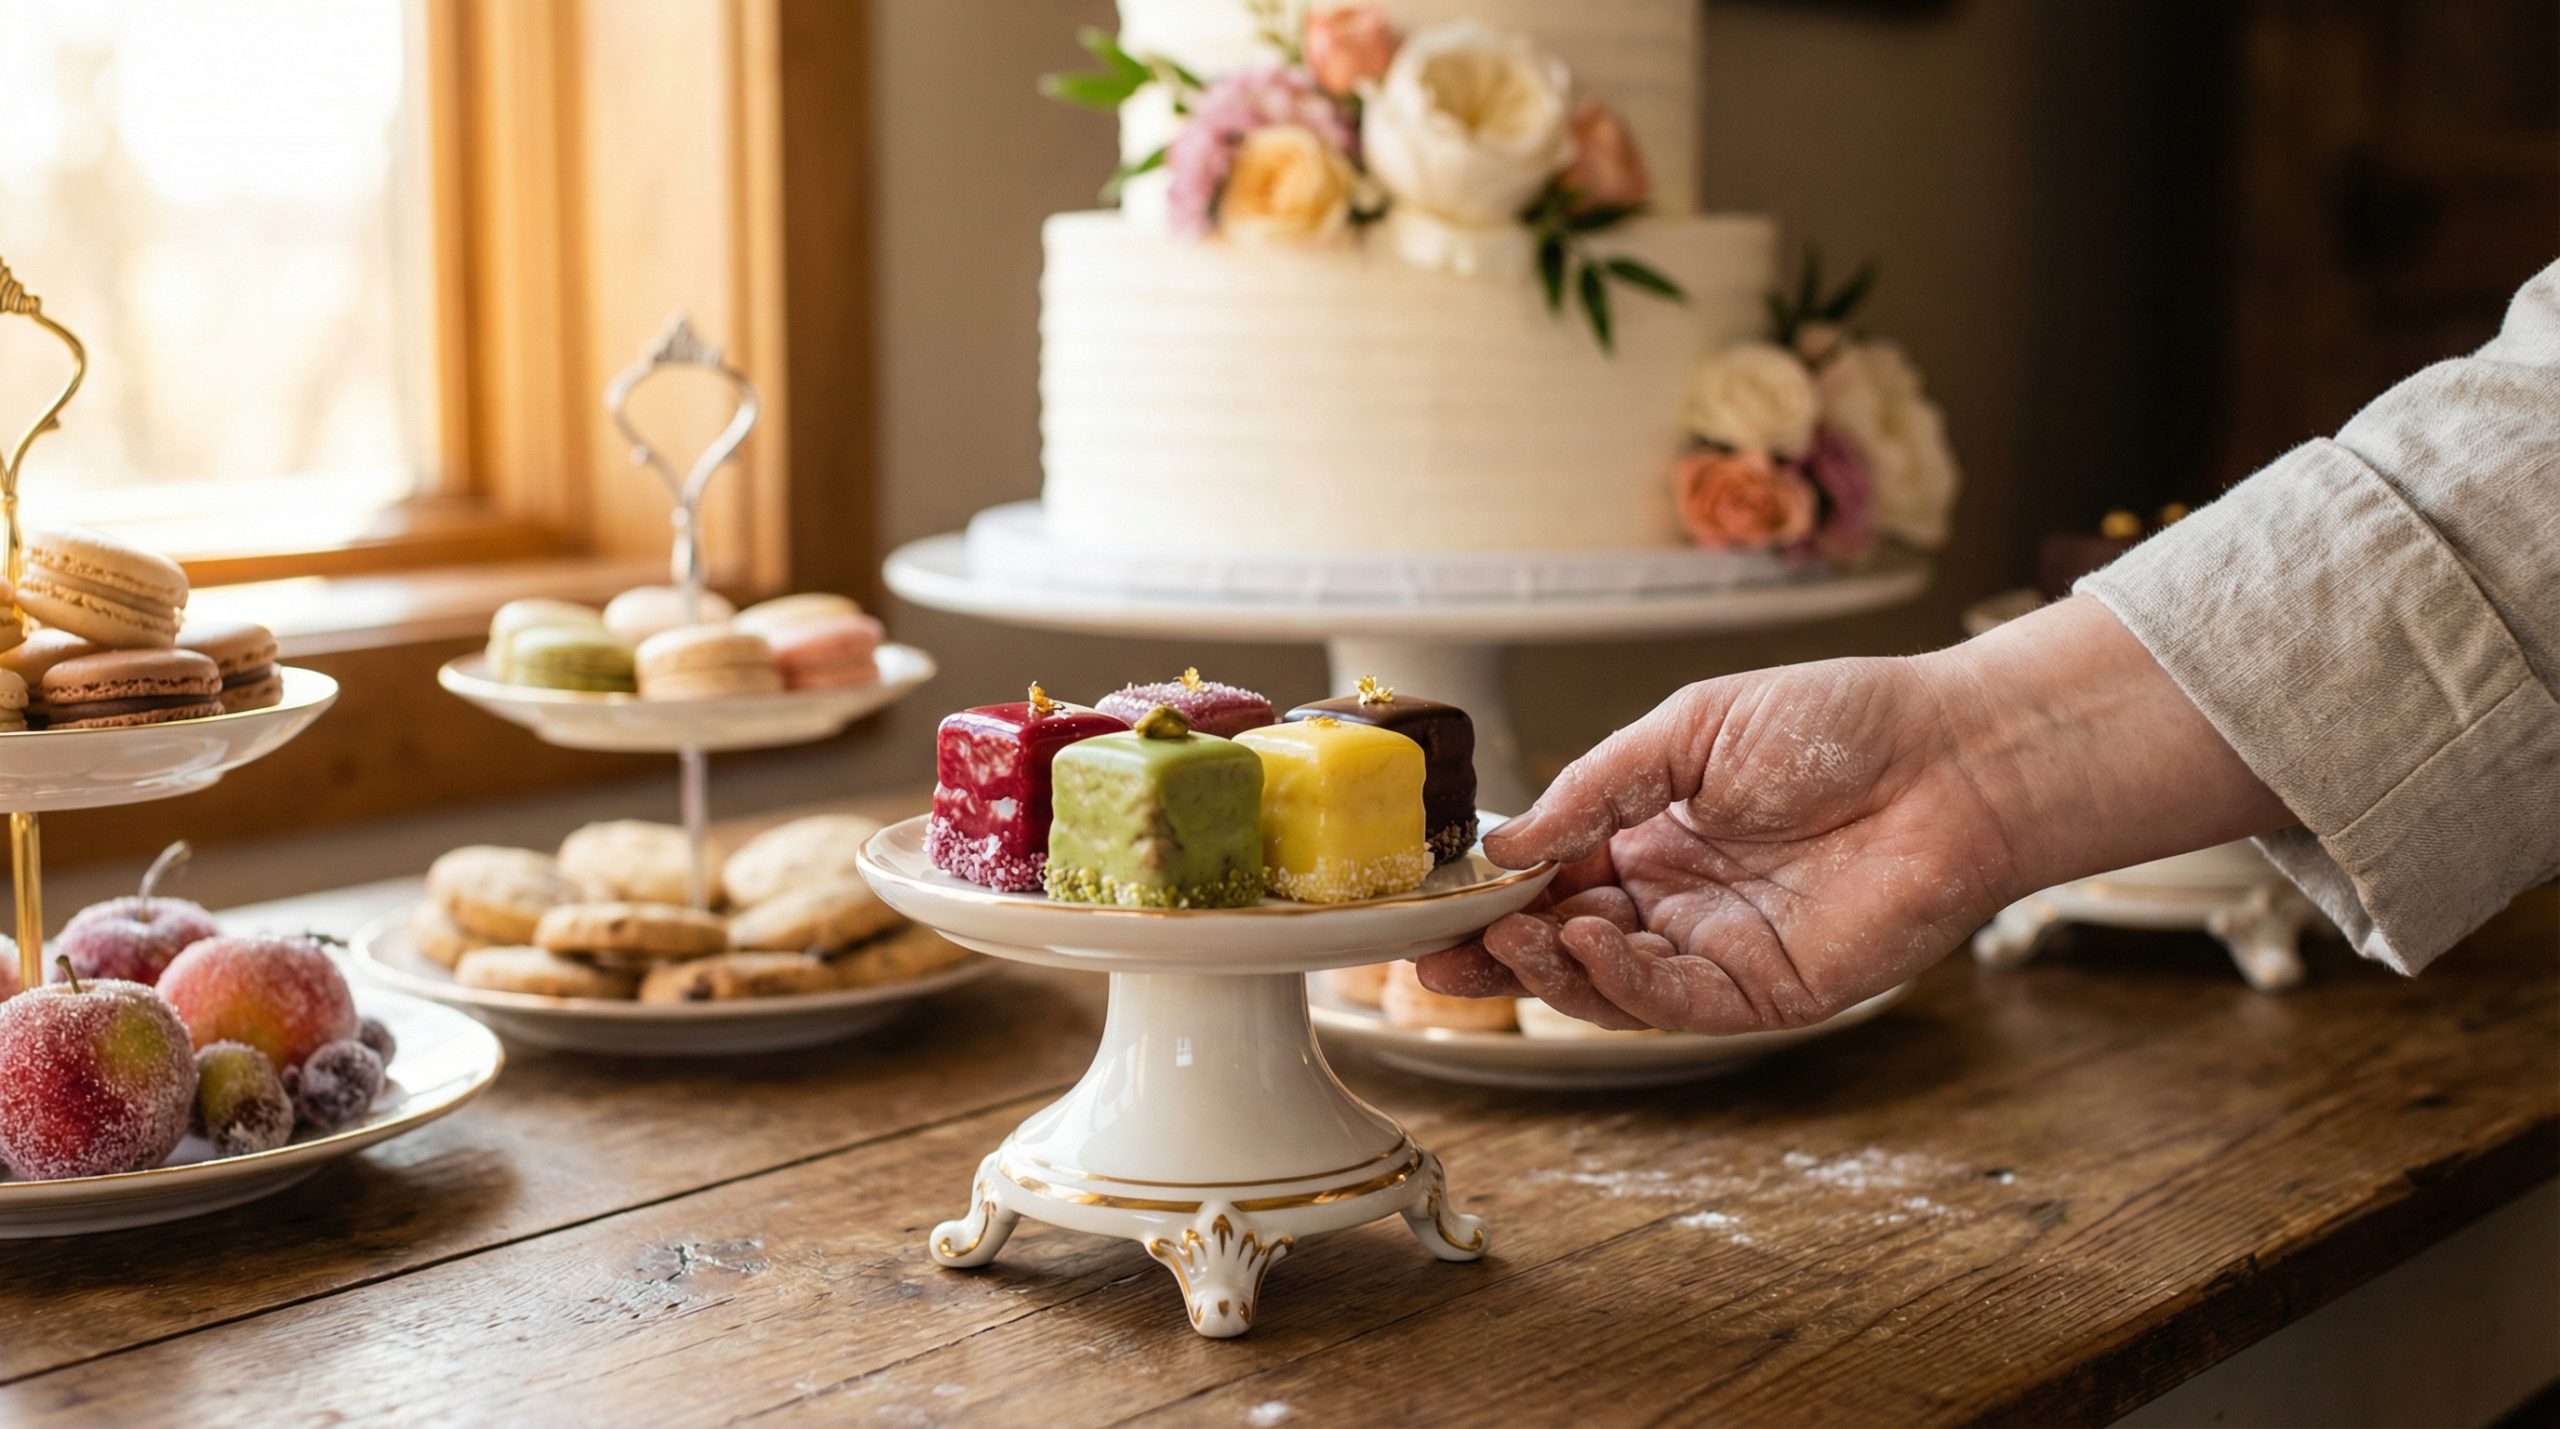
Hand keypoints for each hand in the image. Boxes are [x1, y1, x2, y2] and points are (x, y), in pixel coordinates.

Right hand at [1420, 598, 2290, 1032]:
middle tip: (1436, 952)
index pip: (1552, 880)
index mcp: (1654, 834)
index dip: (1492, 895)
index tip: (1432, 902)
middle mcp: (1678, 900)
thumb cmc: (1841, 723)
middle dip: (1496, 953)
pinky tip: (1585, 944)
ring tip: (1513, 934)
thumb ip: (1595, 788)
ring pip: (1606, 985)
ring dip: (1549, 968)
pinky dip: (1618, 982)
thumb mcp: (1688, 729)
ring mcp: (1719, 951)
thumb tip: (1508, 844)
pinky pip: (1672, 1003)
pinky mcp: (1765, 993)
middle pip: (1564, 946)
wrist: (1953, 759)